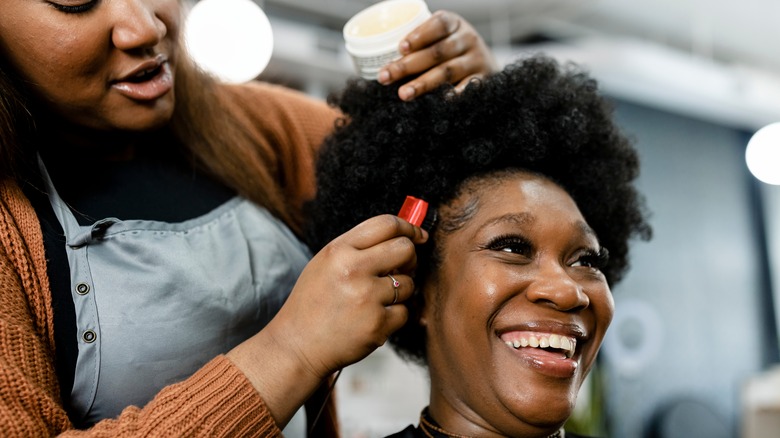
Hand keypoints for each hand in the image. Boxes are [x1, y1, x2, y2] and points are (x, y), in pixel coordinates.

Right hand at [276, 214, 426, 377]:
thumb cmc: (313, 303)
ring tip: (374, 301)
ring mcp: (366, 298)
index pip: (386, 224)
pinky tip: (371, 320)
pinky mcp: (377, 325)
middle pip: (405, 249)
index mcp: (339, 250)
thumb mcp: (326, 264)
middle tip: (400, 269)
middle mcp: (353, 270)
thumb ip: (359, 248)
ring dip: (399, 292)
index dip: (408, 228)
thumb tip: (404, 237)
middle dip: (410, 259)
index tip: (417, 235)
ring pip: (409, 283)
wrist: (296, 345)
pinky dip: (393, 317)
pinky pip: (404, 312)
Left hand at [378, 10, 498, 100]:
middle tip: (385, 77)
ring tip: (403, 94)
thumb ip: (420, 46)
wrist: (486, 65)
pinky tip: (438, 101)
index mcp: (454, 23)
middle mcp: (467, 39)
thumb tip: (385, 66)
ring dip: (423, 83)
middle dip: (408, 66)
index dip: (419, 35)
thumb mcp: (441, 39)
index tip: (400, 48)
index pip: (438, 25)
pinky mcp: (483, 79)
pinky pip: (467, 88)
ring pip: (447, 71)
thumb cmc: (452, 52)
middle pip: (436, 52)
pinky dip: (453, 95)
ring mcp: (477, 60)